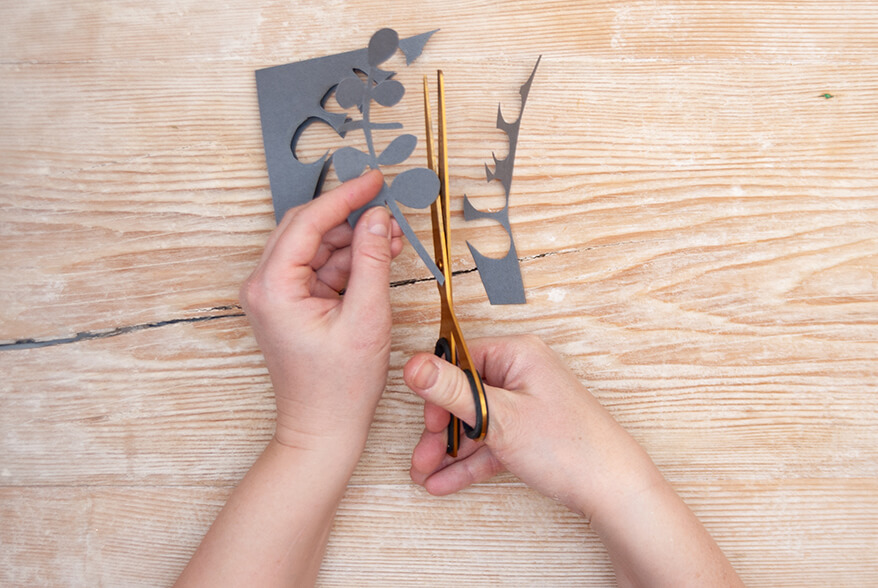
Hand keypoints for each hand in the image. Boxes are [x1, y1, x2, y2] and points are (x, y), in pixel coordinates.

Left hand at [240, 170, 403, 453]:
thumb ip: (372, 261)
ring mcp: (276, 295)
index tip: (375, 179)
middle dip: (351, 218)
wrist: (322, 431)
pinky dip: (348, 262)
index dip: (345, 196)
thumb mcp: (366, 318)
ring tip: (393, 242)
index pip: (308, 222)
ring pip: (317, 247)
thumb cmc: (339, 387)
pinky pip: (320, 268)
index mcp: (272, 287)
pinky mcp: (291, 304)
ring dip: (353, 241)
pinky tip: (378, 259)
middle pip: (307, 229)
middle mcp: (264, 285)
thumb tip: (378, 217)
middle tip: (389, 211)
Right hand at [404, 335, 743, 585]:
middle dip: (439, 429)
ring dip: (449, 449)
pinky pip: (491, 442)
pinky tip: (444, 481)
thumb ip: (452, 391)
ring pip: (476, 423)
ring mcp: (527, 405)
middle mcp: (522, 374)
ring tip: (424, 474)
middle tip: (420, 456)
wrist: (613, 488)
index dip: (438, 391)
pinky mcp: (530, 433)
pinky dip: (469, 460)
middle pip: (465, 395)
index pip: (461, 360)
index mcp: (518, 355)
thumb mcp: (499, 417)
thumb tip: (413, 364)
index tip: (425, 419)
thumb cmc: (567, 445)